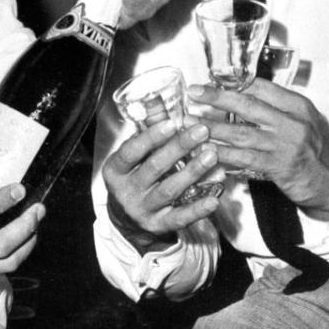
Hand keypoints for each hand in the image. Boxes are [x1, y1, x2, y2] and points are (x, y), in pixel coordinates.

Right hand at [102, 117, 220, 251]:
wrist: (128, 219)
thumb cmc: (134, 177)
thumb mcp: (133, 157)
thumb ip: (146, 133)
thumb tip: (158, 102)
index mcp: (115, 170)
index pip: (131, 152)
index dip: (151, 137)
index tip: (172, 123)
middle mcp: (126, 191)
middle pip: (154, 168)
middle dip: (179, 148)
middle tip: (201, 131)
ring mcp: (142, 210)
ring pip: (169, 190)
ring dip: (193, 172)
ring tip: (212, 155)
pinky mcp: (158, 226)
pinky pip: (179, 218)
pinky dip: (197, 209)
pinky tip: (214, 198)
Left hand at [186, 79, 328, 214]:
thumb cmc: (321, 149)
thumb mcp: (305, 120)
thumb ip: (279, 109)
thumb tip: (244, 97)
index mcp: (297, 105)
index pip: (260, 87)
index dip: (233, 83)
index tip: (210, 79)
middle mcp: (292, 121)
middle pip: (247, 105)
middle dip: (216, 98)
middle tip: (193, 92)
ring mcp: (286, 144)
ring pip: (241, 133)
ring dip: (211, 128)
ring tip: (189, 124)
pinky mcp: (280, 167)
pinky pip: (245, 159)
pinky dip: (224, 155)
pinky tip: (207, 152)